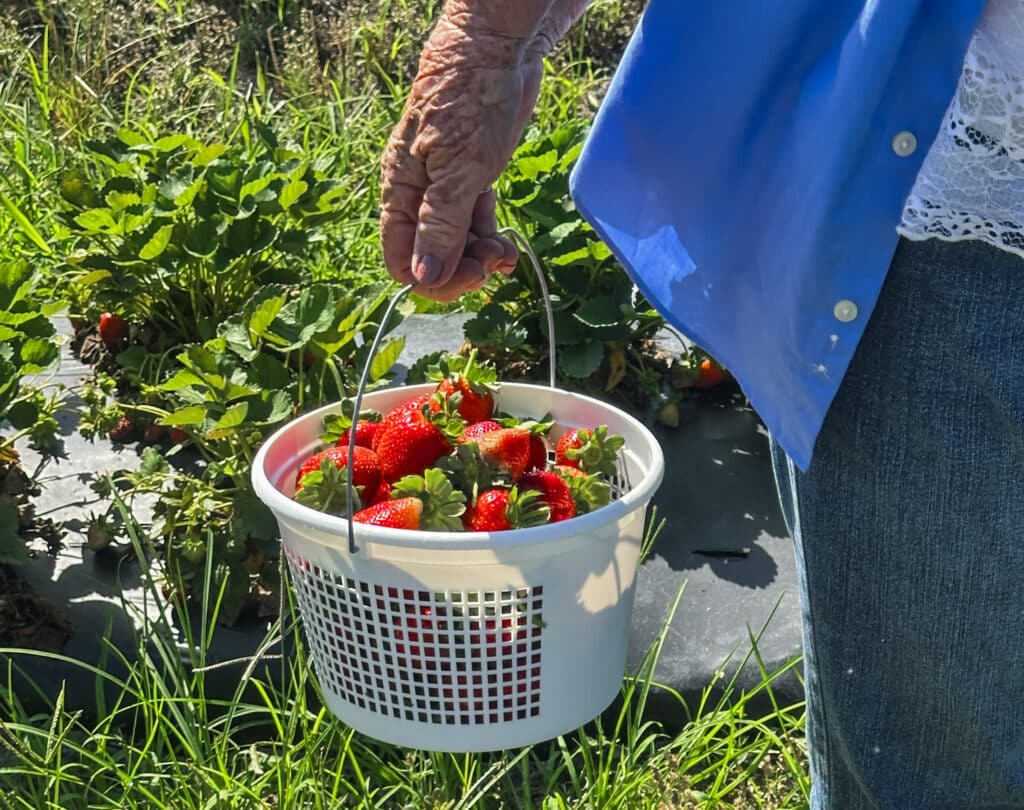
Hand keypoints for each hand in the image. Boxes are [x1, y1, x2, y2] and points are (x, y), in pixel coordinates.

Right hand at [380, 1, 586, 301]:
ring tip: (505, 256)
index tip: (466, 278)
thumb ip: (439, 227)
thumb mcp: (457, 173)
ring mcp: (446, 187)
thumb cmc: (469, 103)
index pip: (400, 257)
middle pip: (430, 255)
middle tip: (491, 264)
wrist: (497, 49)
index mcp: (399, 192)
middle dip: (461, 268)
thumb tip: (423, 277)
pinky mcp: (473, 177)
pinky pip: (475, 222)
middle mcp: (417, 195)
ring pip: (456, 242)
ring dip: (480, 257)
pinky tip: (507, 248)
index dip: (431, 278)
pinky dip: (490, 239)